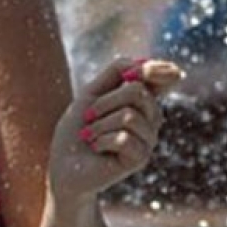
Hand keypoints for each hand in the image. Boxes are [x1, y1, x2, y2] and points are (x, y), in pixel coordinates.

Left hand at [48, 56, 182, 203]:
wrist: (64, 164)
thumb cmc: (77, 128)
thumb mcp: (92, 92)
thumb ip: (117, 72)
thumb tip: (144, 62)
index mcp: (142, 100)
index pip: (162, 76)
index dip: (154, 68)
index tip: (129, 74)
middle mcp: (151, 118)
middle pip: (137, 91)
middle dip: (104, 102)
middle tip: (88, 117)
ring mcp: (148, 139)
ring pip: (128, 116)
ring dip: (99, 125)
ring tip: (90, 136)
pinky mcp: (141, 159)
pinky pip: (124, 138)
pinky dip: (101, 140)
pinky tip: (96, 148)